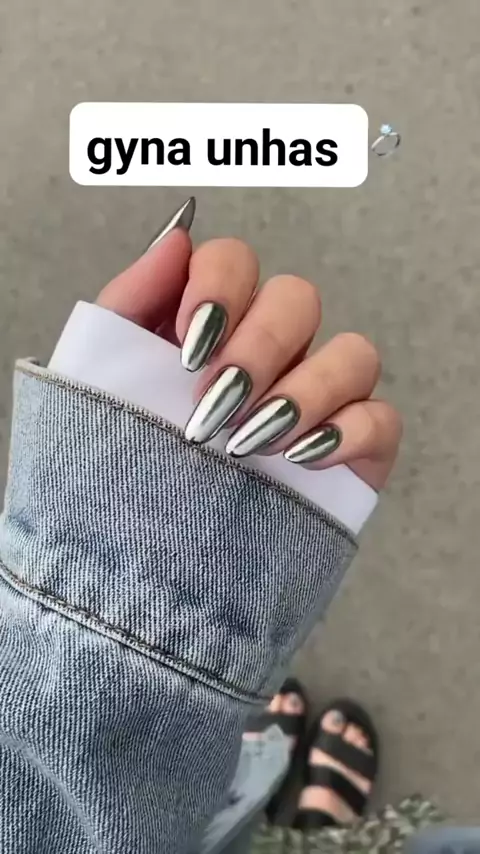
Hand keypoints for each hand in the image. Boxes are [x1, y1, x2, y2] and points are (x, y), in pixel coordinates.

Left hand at [97, 210, 400, 490]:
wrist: (145, 558)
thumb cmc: (123, 463)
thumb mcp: (105, 378)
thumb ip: (133, 302)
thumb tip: (175, 238)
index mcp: (216, 325)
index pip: (236, 261)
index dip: (219, 288)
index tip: (187, 347)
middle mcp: (275, 351)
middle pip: (299, 299)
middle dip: (258, 347)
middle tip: (215, 404)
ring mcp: (320, 397)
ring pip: (353, 353)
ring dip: (305, 392)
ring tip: (253, 441)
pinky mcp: (355, 448)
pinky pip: (381, 417)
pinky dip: (346, 433)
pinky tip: (299, 460)